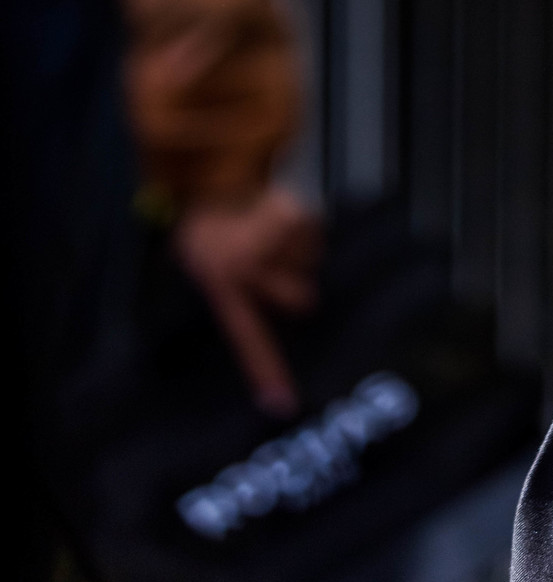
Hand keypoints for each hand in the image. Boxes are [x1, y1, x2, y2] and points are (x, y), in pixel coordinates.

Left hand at [173, 186, 322, 416]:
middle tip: (273, 258)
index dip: (267, 373)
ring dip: (297, 245)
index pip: (248, 340)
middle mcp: (247, 271)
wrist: (210, 175)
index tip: (284, 406)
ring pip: (311, 259)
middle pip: (300, 298)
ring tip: (269, 228)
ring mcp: (270, 243)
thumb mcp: (207, 267)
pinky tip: (278, 211)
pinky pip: (316, 228)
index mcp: (223, 288)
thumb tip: (294, 305)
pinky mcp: (289, 213)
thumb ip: (239, 292)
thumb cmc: (210, 226)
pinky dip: (305, 222)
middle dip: (296, 280)